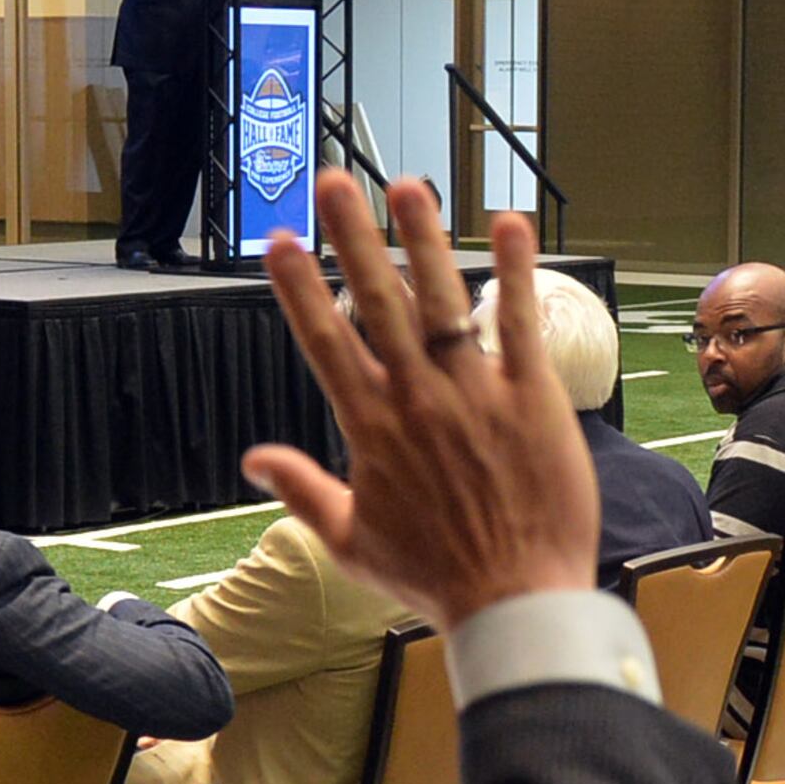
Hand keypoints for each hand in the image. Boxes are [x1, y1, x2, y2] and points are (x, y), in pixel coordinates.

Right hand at [245, 173, 596, 629]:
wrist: (513, 601)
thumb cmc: (433, 578)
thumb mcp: (351, 542)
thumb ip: (302, 490)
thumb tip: (253, 459)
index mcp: (370, 428)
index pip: (324, 341)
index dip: (299, 288)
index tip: (281, 241)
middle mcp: (417, 398)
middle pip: (377, 302)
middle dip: (352, 237)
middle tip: (333, 181)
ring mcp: (475, 393)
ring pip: (444, 299)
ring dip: (424, 237)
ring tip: (407, 184)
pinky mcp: (531, 398)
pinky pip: (521, 323)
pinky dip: (516, 272)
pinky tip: (511, 223)